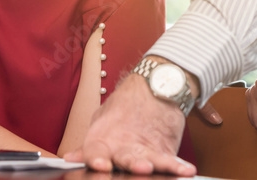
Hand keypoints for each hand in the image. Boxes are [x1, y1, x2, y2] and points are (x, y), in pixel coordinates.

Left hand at [64, 74, 195, 175]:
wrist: (155, 85)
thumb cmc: (125, 107)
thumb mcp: (102, 121)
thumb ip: (89, 145)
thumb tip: (70, 159)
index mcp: (104, 138)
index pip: (95, 151)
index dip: (96, 158)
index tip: (100, 164)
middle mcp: (124, 144)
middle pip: (124, 158)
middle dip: (126, 163)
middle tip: (129, 166)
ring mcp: (146, 147)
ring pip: (147, 159)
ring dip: (147, 164)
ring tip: (148, 166)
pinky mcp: (165, 149)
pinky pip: (172, 160)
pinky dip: (179, 165)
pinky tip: (186, 171)